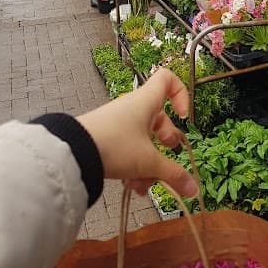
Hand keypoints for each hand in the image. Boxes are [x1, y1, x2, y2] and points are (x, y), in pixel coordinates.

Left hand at [77, 69, 197, 198]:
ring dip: (149, 164)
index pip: (167, 79)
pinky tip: (131, 187)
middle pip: (160, 117)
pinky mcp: (107, 138)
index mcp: (146, 102)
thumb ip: (173, 175)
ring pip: (144, 140)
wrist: (73, 154)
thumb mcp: (148, 162)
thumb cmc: (115, 146)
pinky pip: (129, 149)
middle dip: (166, 140)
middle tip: (166, 152)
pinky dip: (134, 167)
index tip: (183, 116)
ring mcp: (120, 123)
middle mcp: (133, 108)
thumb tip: (194, 189)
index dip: (181, 93)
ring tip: (143, 185)